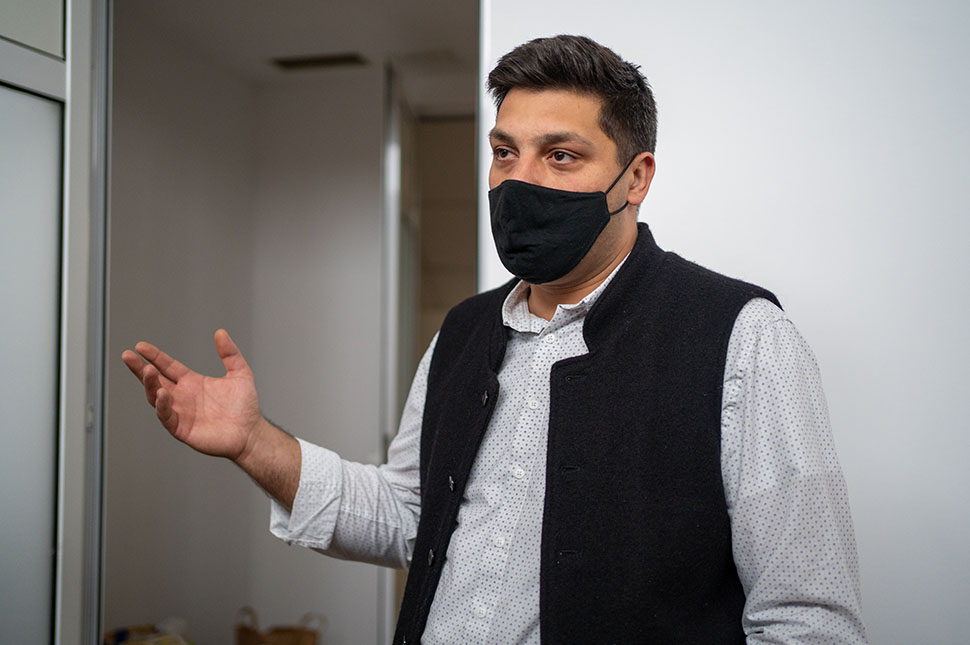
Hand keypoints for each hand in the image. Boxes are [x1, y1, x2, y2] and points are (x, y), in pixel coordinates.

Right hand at [121, 329, 261, 461]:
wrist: (251, 432)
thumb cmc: (245, 406)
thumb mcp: (240, 373)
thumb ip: (230, 353)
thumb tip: (220, 332)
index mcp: (192, 382)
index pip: (168, 366)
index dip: (154, 356)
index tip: (141, 346)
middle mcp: (182, 396)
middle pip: (155, 380)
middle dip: (140, 368)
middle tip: (128, 355)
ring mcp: (180, 412)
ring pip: (156, 397)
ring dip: (149, 384)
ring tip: (147, 371)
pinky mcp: (182, 428)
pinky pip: (166, 416)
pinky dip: (162, 406)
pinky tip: (162, 394)